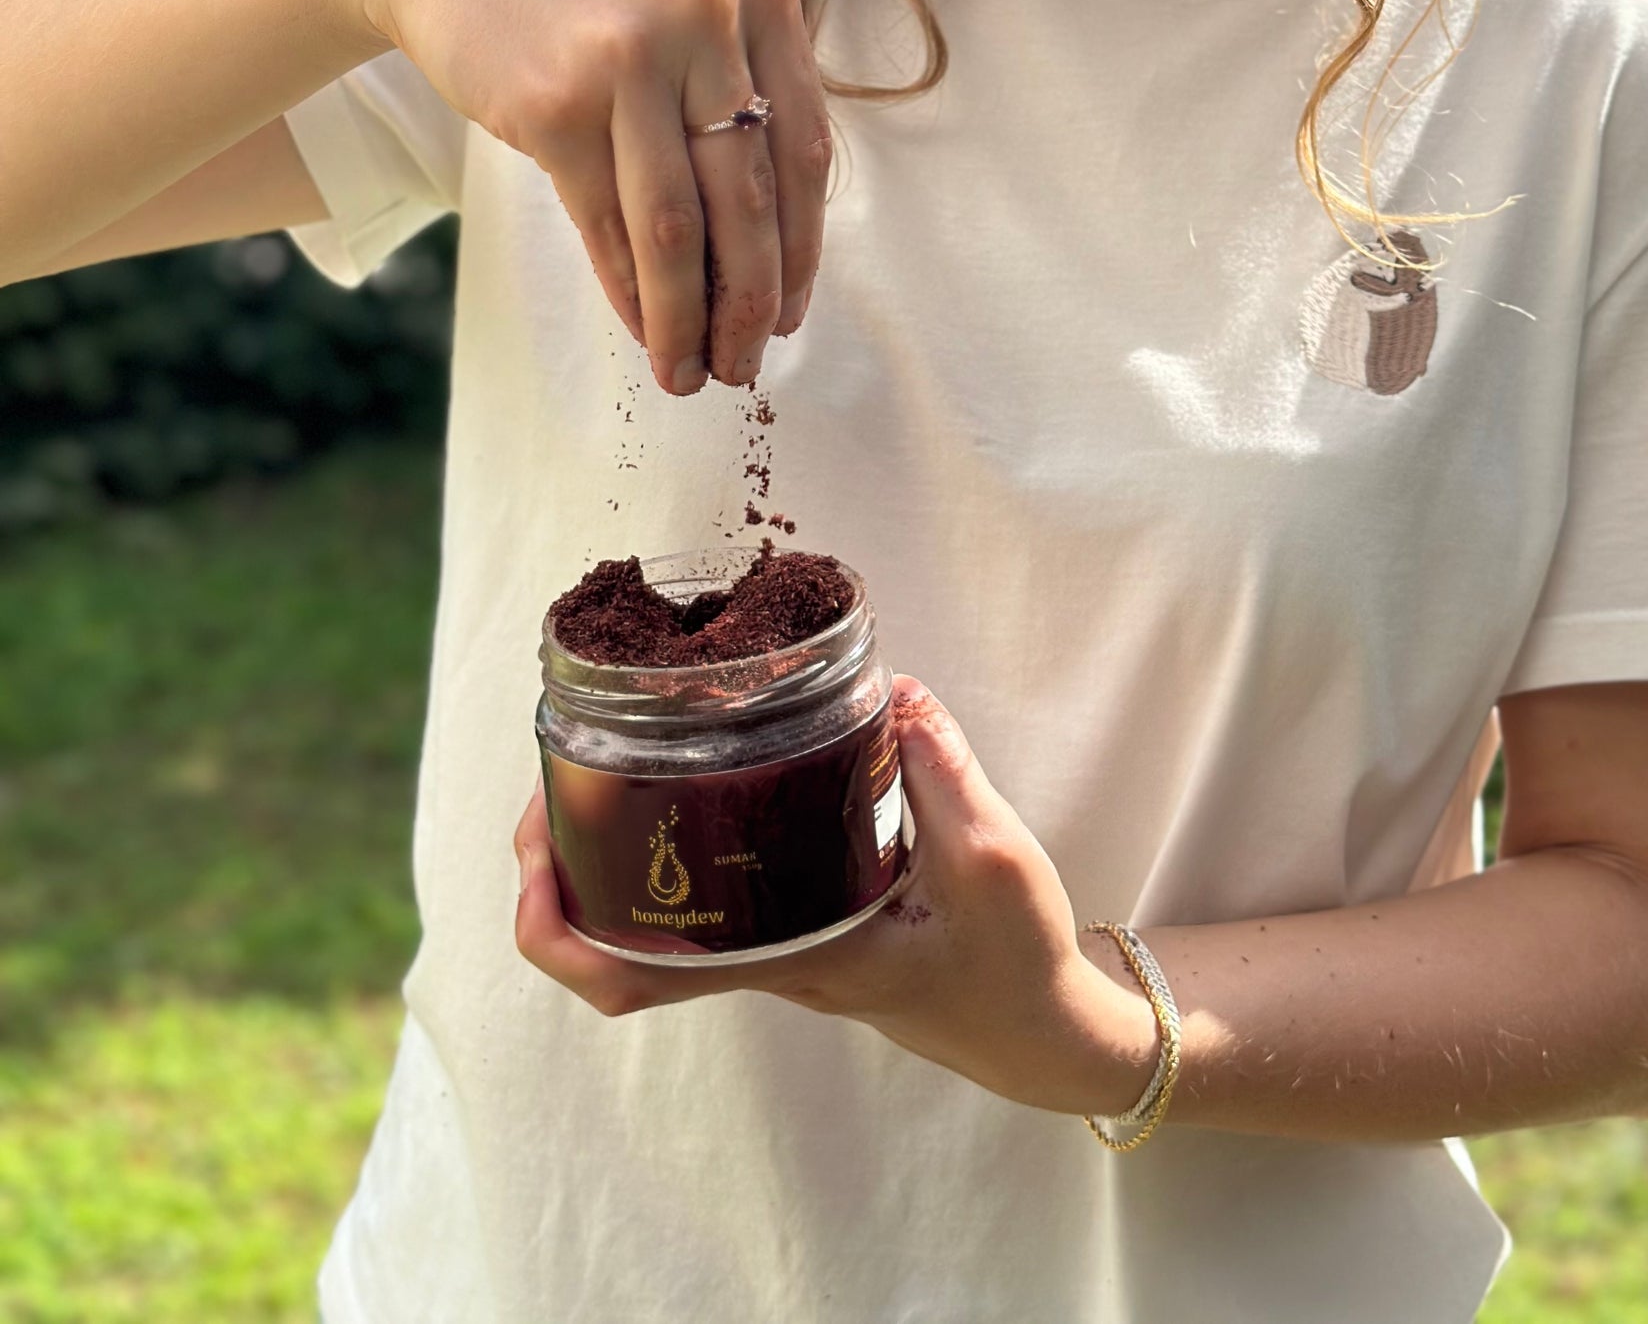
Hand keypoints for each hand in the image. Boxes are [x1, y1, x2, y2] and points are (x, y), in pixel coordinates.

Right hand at [353, 0, 829, 393]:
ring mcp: (628, 55)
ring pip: (677, 226)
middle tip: (747, 365)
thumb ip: (741, 80)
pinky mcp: (554, 101)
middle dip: (750, 300)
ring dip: (686, 316)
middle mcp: (707, 11)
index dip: (802, 247)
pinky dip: (627, 290)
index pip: (805, 146)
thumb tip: (777, 246)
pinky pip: (606, 222)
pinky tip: (640, 329)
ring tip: (691, 371)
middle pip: (749, 196)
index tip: (791, 312)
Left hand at [512, 678, 1159, 1116]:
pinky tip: (689, 781)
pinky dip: (669, 848)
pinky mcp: (801, 930)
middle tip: (554, 773)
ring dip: (603, 857)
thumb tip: (894, 688)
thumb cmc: (1012, 963)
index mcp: (791, 957)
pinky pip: (703, 904)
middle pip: (615, 947)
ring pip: (652, 925)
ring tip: (597, 762)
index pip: (636, 978)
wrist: (1043, 1032)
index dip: (558, 926)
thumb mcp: (995, 859)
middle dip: (557, 868)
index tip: (532, 853)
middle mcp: (768, 962)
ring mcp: (779, 952)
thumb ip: (943, 771)